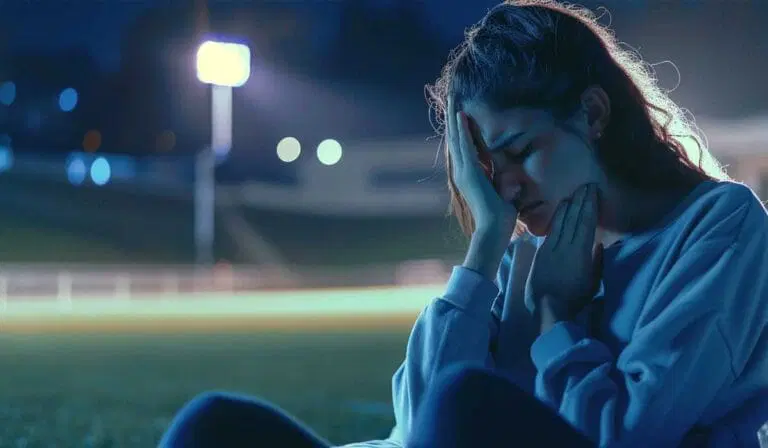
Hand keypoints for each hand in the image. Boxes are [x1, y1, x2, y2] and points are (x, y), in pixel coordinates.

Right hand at [446, 97, 517, 233]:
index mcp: (468, 175)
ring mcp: (464, 171)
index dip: (458, 129)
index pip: (462, 146)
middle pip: (454, 138)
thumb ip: (502, 185)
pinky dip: (462, 130)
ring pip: (456, 138)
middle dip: (453, 118)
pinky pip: (465, 146)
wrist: (493, 230)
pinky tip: (461, 115)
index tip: (458, 113)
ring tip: (453, 100)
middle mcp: (462, 171)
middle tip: (451, 98)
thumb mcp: (501, 194)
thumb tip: (511, 182)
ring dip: (454, 118)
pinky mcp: (470, 172)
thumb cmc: (500, 217)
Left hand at [524, 183, 602, 321]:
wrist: (546, 307)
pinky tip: (560, 209)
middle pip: (574, 218)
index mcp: (581, 252)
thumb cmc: (574, 298)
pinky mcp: (541, 252)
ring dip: (568, 206)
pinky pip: (551, 230)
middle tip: (586, 185)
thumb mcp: (593, 283)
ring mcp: (551, 247)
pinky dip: (557, 217)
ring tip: (574, 193)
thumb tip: (600, 244)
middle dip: (580, 200)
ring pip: (561, 221)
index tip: (593, 192)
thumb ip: (597, 262)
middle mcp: (566, 245)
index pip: (586, 223)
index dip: (590, 205)